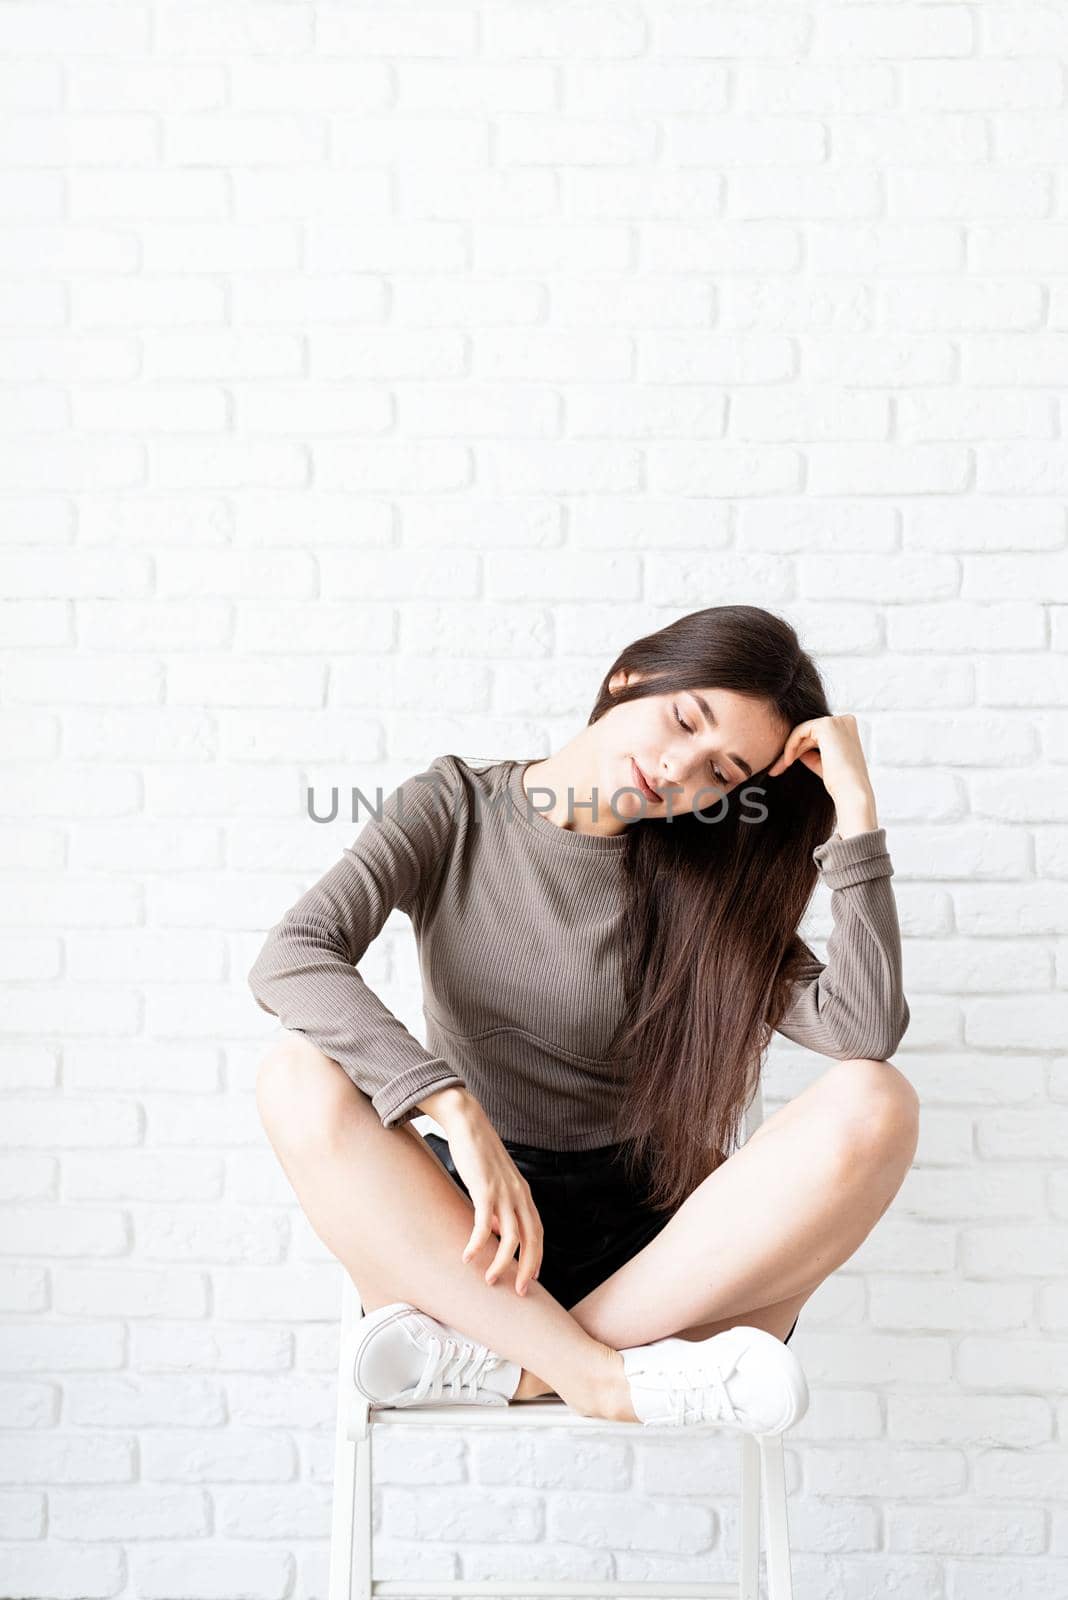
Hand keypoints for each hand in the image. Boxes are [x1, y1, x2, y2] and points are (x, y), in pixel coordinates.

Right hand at [435, 1101, 544, 1295]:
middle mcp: (518, 1195)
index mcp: (523, 1193)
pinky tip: (468, 1256)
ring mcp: (504, 1192)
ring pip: (511, 1237)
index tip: (532, 1278)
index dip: (537, 1257)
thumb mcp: (495, 1182)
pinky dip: (478, 1243)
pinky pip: (484, 1224)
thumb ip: (499, 1206)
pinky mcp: (485, 1189)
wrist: (468, 1122)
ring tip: (490, 1279)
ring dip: (502, 1263)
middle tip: (520, 1291)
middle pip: (532, 1239)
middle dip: (528, 1268)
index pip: (537, 1232)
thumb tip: (497, 1231)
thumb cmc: (478, 1153)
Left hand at [766, 712, 875, 816]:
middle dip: (792, 750)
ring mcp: (837, 721)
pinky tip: (788, 761)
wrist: (850, 791)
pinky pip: (800, 731)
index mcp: (848, 728)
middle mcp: (844, 721)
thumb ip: (813, 755)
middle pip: (809, 733)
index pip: (818, 735)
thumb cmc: (840, 783)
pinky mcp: (826, 725)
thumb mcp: (824, 764)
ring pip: (802, 732)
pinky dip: (791, 745)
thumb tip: (799, 751)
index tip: (786, 765)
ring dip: (789, 750)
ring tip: (778, 768)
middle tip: (776, 768)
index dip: (801, 749)